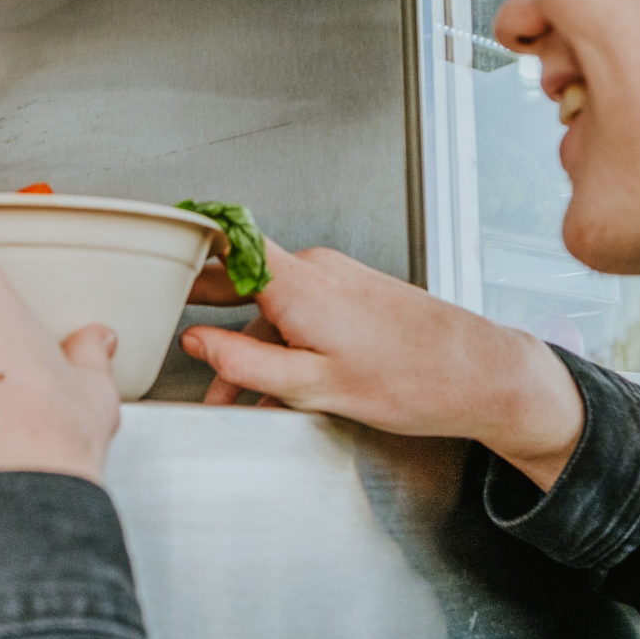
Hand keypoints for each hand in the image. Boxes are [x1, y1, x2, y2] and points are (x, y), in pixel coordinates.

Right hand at [183, 243, 583, 491]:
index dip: (187, 242)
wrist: (484, 375)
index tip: (155, 249)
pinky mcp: (354, 294)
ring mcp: (337, 279)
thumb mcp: (313, 387)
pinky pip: (299, 313)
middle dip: (203, 309)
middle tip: (164, 323)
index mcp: (299, 284)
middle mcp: (317, 270)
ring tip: (228, 397)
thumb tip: (197, 345)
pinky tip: (275, 390)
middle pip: (241, 277)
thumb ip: (246, 365)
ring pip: (271, 306)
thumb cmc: (414, 382)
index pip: (226, 241)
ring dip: (245, 346)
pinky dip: (279, 345)